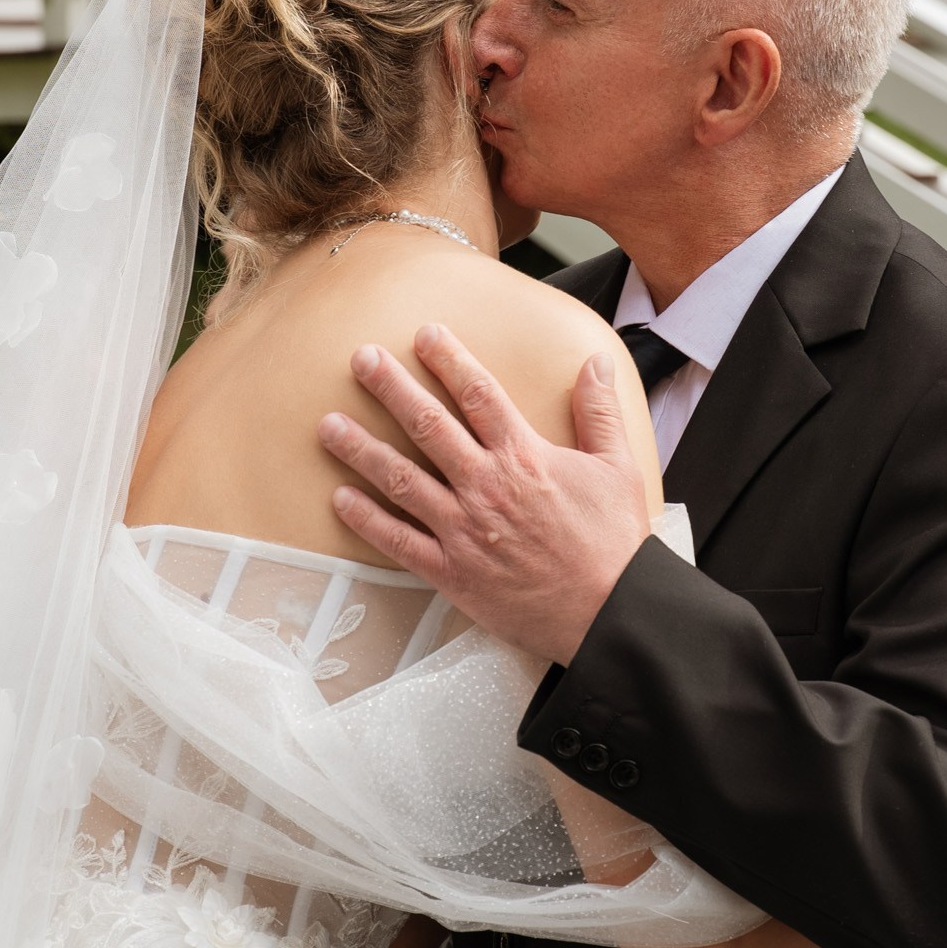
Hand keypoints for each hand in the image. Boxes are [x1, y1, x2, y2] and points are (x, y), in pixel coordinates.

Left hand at [319, 325, 650, 663]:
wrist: (609, 613)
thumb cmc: (614, 544)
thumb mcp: (617, 469)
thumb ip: (600, 412)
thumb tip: (595, 363)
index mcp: (524, 457)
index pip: (479, 394)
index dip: (449, 359)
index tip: (424, 335)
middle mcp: (486, 486)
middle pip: (428, 424)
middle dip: (391, 387)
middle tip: (361, 359)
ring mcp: (463, 530)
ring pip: (401, 479)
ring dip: (362, 449)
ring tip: (329, 425)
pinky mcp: (452, 571)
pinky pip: (399, 541)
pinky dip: (367, 520)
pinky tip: (341, 498)